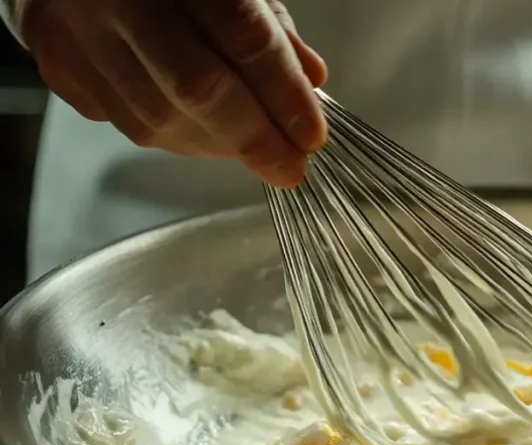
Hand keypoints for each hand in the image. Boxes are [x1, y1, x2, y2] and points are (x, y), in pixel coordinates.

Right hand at [19, 0, 328, 186]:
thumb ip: (271, 30)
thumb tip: (310, 82)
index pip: (244, 37)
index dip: (284, 95)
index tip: (310, 136)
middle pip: (198, 88)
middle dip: (254, 138)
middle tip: (289, 166)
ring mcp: (79, 35)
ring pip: (159, 119)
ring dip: (217, 146)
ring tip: (250, 147)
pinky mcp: (59, 69)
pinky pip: (128, 125)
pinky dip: (178, 139)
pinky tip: (202, 132)